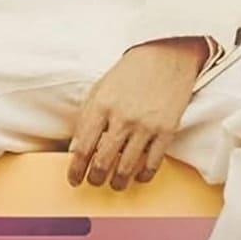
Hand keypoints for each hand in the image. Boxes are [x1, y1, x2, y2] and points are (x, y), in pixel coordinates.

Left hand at [66, 38, 210, 189]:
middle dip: (95, 179)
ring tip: (115, 184)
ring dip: (117, 183)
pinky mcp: (166, 130)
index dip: (75, 170)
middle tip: (94, 182)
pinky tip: (137, 176)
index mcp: (101, 106)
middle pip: (102, 163)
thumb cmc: (130, 72)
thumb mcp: (100, 89)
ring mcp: (146, 125)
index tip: (74, 179)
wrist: (166, 55)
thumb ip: (87, 118)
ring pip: (126, 168)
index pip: (82, 148)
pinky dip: (143, 176)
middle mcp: (122, 118)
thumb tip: (76, 148)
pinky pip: (152, 164)